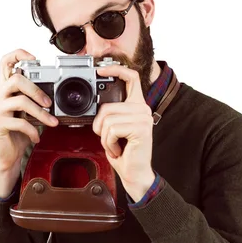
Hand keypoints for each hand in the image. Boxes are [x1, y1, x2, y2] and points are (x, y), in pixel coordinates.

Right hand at [0, 48, 58, 176]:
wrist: (4, 159)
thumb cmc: (15, 136)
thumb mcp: (26, 115)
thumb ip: (32, 102)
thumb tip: (52, 96)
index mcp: (3, 91)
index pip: (5, 63)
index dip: (19, 54)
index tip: (35, 58)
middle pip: (15, 79)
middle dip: (37, 90)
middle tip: (49, 103)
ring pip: (20, 101)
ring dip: (40, 113)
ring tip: (51, 123)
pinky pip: (19, 122)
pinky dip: (32, 130)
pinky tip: (36, 136)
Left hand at [92, 65, 154, 200]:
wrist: (135, 173)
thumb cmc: (125, 152)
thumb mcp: (115, 129)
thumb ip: (111, 113)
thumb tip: (99, 107)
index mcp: (137, 105)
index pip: (131, 78)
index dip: (116, 70)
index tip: (100, 70)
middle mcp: (142, 109)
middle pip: (108, 107)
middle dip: (101, 127)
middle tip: (110, 140)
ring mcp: (143, 118)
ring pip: (107, 120)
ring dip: (105, 138)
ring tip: (116, 145)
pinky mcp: (140, 128)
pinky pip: (112, 130)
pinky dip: (109, 143)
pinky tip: (119, 149)